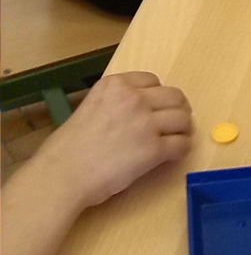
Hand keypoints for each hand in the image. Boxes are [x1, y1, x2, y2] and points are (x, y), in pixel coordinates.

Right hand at [44, 73, 192, 207]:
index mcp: (115, 85)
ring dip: (182, 129)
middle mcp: (134, 98)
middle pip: (175, 96)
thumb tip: (135, 112)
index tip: (155, 108)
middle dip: (177, 109)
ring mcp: (146, 122)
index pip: (152, 80)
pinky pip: (182, 144)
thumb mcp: (90, 107)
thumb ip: (115, 103)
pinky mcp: (155, 148)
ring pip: (183, 119)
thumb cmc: (68, 148)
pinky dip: (181, 149)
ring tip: (175, 139)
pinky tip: (172, 155)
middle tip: (174, 123)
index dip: (157, 95)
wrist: (64, 173)